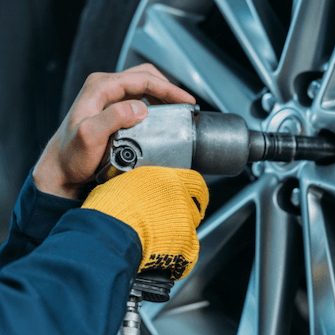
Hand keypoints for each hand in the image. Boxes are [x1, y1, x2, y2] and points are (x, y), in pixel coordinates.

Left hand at [33, 64, 195, 198]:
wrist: (60, 168)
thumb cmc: (71, 155)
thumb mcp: (90, 136)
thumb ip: (113, 118)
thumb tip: (140, 107)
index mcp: (99, 87)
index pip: (142, 79)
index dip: (168, 89)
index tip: (186, 101)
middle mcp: (104, 87)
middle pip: (145, 77)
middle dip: (168, 89)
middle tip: (186, 105)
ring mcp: (108, 97)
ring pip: (144, 86)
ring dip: (163, 96)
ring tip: (178, 110)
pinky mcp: (113, 109)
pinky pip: (140, 98)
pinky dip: (155, 104)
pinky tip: (162, 116)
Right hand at [82, 166, 208, 279]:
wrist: (110, 233)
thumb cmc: (108, 210)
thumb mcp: (122, 185)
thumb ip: (139, 189)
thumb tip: (134, 195)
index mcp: (166, 179)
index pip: (195, 182)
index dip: (196, 193)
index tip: (197, 199)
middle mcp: (180, 196)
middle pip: (193, 208)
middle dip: (185, 218)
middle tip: (173, 226)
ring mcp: (185, 220)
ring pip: (190, 231)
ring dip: (179, 239)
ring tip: (160, 246)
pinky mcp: (186, 243)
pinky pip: (188, 254)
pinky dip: (179, 261)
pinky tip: (168, 265)